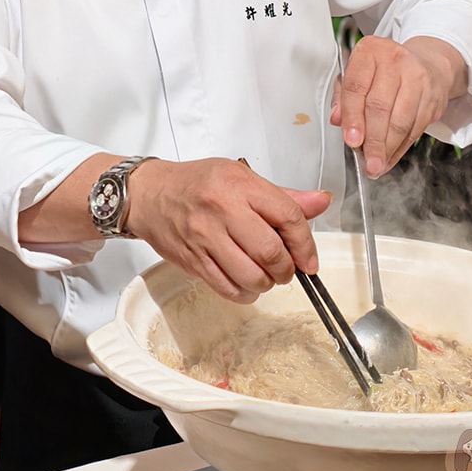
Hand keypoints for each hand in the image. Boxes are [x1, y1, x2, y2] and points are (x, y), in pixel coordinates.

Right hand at [126, 158, 331, 303]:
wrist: (149, 194)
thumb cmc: (196, 183)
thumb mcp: (241, 177)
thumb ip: (283, 195)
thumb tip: (321, 202)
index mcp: (239, 184)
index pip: (287, 216)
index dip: (305, 244)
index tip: (309, 259)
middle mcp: (222, 209)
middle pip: (271, 252)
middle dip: (287, 269)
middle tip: (286, 269)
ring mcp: (205, 237)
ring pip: (251, 276)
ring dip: (267, 284)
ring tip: (265, 275)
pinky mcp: (193, 260)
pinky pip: (228, 289)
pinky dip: (245, 293)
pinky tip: (245, 283)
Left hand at [331, 34, 465, 177]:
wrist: (427, 62)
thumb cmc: (385, 69)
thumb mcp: (358, 72)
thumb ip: (343, 96)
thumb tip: (337, 120)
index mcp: (370, 51)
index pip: (356, 87)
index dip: (352, 117)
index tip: (351, 140)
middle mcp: (395, 61)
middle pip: (380, 107)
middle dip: (372, 140)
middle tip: (366, 161)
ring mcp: (417, 79)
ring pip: (400, 121)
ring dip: (387, 148)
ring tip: (377, 164)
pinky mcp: (432, 98)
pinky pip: (415, 129)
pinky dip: (400, 148)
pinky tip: (390, 157)